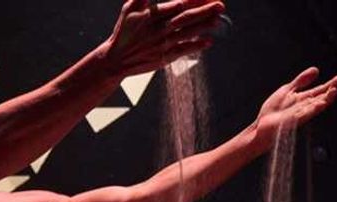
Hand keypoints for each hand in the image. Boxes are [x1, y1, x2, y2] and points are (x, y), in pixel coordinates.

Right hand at [103, 0, 225, 76]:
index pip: (177, 4)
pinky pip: (183, 50)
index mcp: (151, 15)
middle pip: (186, 17)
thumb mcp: (129, 8)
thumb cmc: (123, 32)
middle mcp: (158, 29)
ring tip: (218, 19)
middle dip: (205, 10)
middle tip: (220, 5)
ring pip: (187, 33)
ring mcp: (162, 44)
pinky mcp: (164, 57)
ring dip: (204, 26)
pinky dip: (196, 46)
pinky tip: (208, 41)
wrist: (116, 60)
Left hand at [256, 67, 336, 131]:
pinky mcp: (293, 120)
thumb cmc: (273, 111)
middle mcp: (304, 107)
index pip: (320, 91)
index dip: (330, 84)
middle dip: (331, 90)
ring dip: (326, 99)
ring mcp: (300, 114)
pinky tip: (320, 103)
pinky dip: (313, 108)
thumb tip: (316, 70)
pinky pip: (306, 114)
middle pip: (321, 97)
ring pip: (316, 106)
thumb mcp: (287, 90)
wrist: (261, 127)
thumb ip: (301, 81)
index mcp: (303, 99)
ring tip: (334, 91)